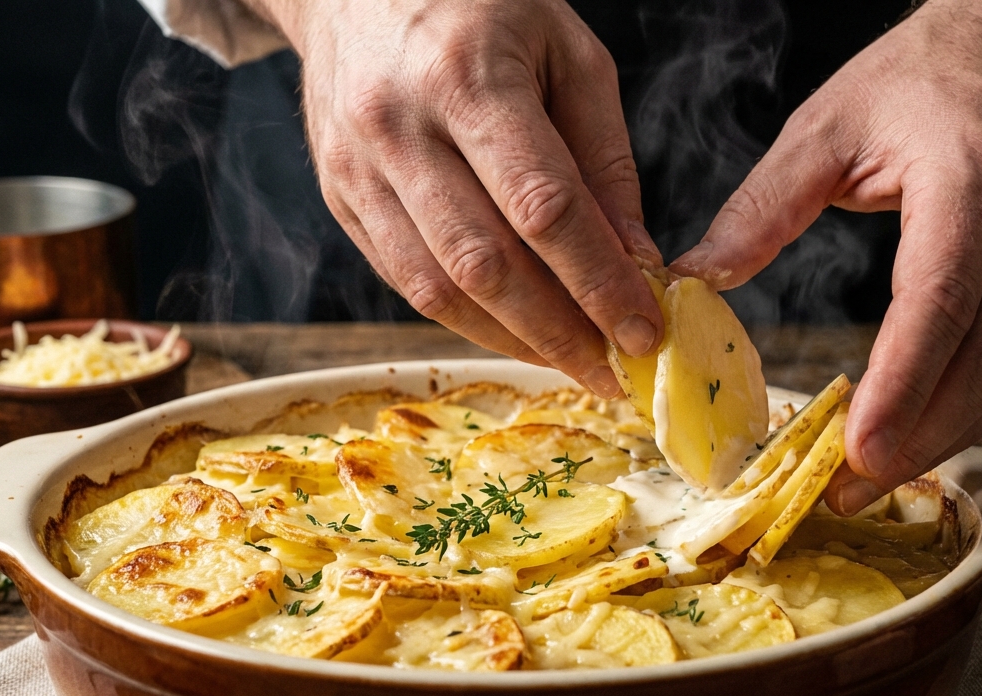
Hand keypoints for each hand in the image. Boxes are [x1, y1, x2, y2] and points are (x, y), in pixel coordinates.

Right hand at [256, 0, 665, 396]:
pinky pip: (404, 280)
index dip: (598, 282)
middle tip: (612, 372)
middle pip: (485, 266)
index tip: (643, 332)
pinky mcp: (338, 197)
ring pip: (435, 290)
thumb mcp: (567, 52)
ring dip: (510, 341)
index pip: (543, 209)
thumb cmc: (479, 4)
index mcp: (467, 78)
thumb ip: (604, 158)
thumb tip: (635, 259)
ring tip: (568, 362)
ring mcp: (357, 168)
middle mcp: (400, 128)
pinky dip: (465, 318)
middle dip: (557, 333)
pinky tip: (513, 330)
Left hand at [670, 0, 981, 512]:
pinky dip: (967, 411)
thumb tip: (692, 281)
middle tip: (849, 492)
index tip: (858, 447)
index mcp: (969, 180)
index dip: (902, 383)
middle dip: (921, 437)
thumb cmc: (917, 79)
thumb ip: (761, 206)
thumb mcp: (825, 125)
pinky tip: (913, 438)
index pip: (941, 299)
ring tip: (868, 483)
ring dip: (945, 438)